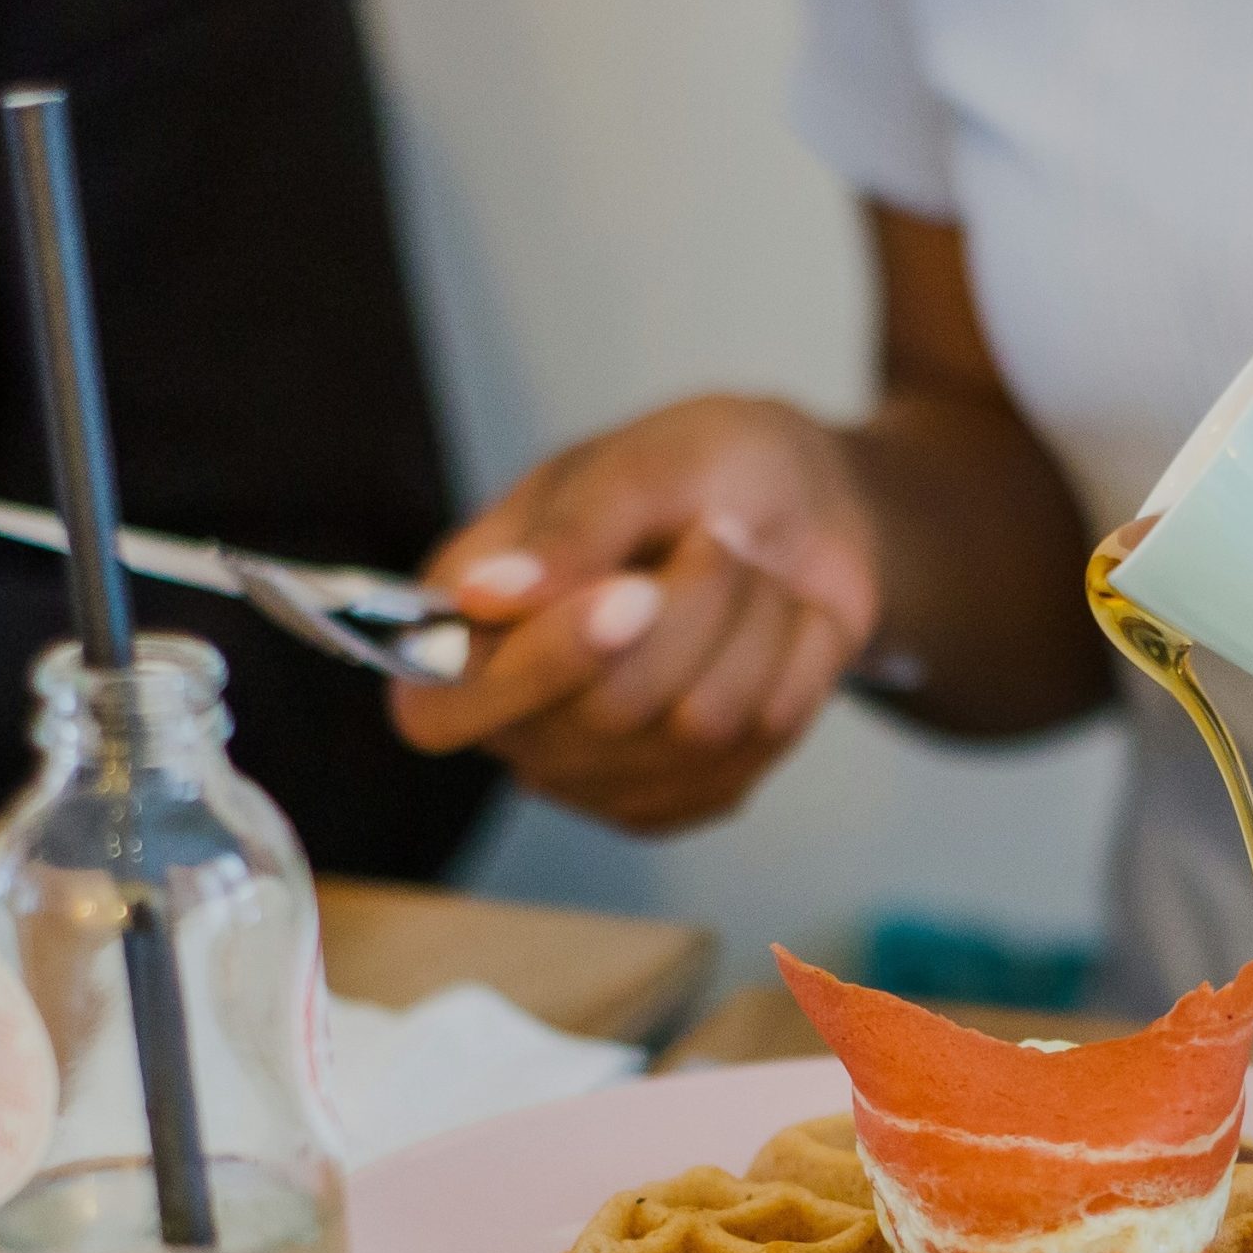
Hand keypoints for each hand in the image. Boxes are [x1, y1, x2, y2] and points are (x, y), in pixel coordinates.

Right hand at [389, 395, 878, 831]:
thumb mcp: (642, 461)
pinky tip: (777, 621)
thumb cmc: (704, 469)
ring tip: (751, 570)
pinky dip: (796, 659)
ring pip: (701, 728)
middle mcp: (517, 714)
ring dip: (754, 622)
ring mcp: (606, 768)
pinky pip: (765, 740)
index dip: (541, 665)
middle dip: (693, 604)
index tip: (632, 594)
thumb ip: (569, 530)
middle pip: (606, 713)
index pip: (446, 706)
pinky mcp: (693, 790)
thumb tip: (481, 596)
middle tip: (720, 531)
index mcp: (462, 621)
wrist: (806, 507)